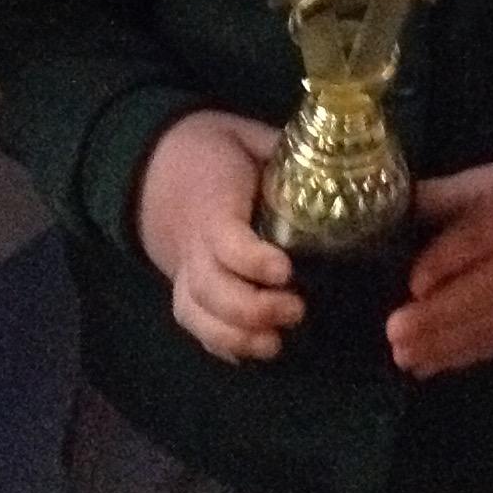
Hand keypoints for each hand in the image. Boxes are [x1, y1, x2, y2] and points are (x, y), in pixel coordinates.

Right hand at [135, 111, 301, 362]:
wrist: (158, 165)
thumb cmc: (215, 153)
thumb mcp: (245, 137)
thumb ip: (280, 150)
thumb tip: (333, 158)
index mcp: (212, 204)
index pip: (225, 238)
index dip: (252, 259)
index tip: (285, 271)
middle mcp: (193, 244)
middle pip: (209, 286)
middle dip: (250, 308)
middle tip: (295, 311)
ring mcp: (185, 271)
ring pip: (196, 312)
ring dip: (234, 336)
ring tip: (275, 345)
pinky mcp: (184, 289)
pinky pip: (193, 324)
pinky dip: (218, 344)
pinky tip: (251, 355)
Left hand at [385, 161, 492, 379]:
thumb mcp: (473, 184)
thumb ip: (431, 200)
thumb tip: (375, 214)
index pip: (478, 239)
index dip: (444, 263)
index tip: (412, 286)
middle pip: (484, 291)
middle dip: (437, 317)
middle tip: (394, 333)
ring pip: (489, 324)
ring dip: (444, 346)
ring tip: (403, 356)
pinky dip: (462, 356)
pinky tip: (430, 365)